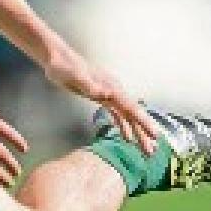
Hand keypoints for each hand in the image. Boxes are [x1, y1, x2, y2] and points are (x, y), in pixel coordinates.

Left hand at [43, 49, 162, 154]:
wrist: (56, 58)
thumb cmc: (64, 66)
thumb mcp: (74, 75)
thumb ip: (89, 85)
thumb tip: (105, 94)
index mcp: (111, 87)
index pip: (131, 108)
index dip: (143, 123)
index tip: (154, 136)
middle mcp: (114, 91)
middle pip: (133, 115)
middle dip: (143, 133)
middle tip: (151, 152)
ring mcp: (108, 94)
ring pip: (127, 117)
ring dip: (137, 133)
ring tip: (145, 150)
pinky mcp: (101, 97)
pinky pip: (117, 115)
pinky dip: (123, 126)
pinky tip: (127, 138)